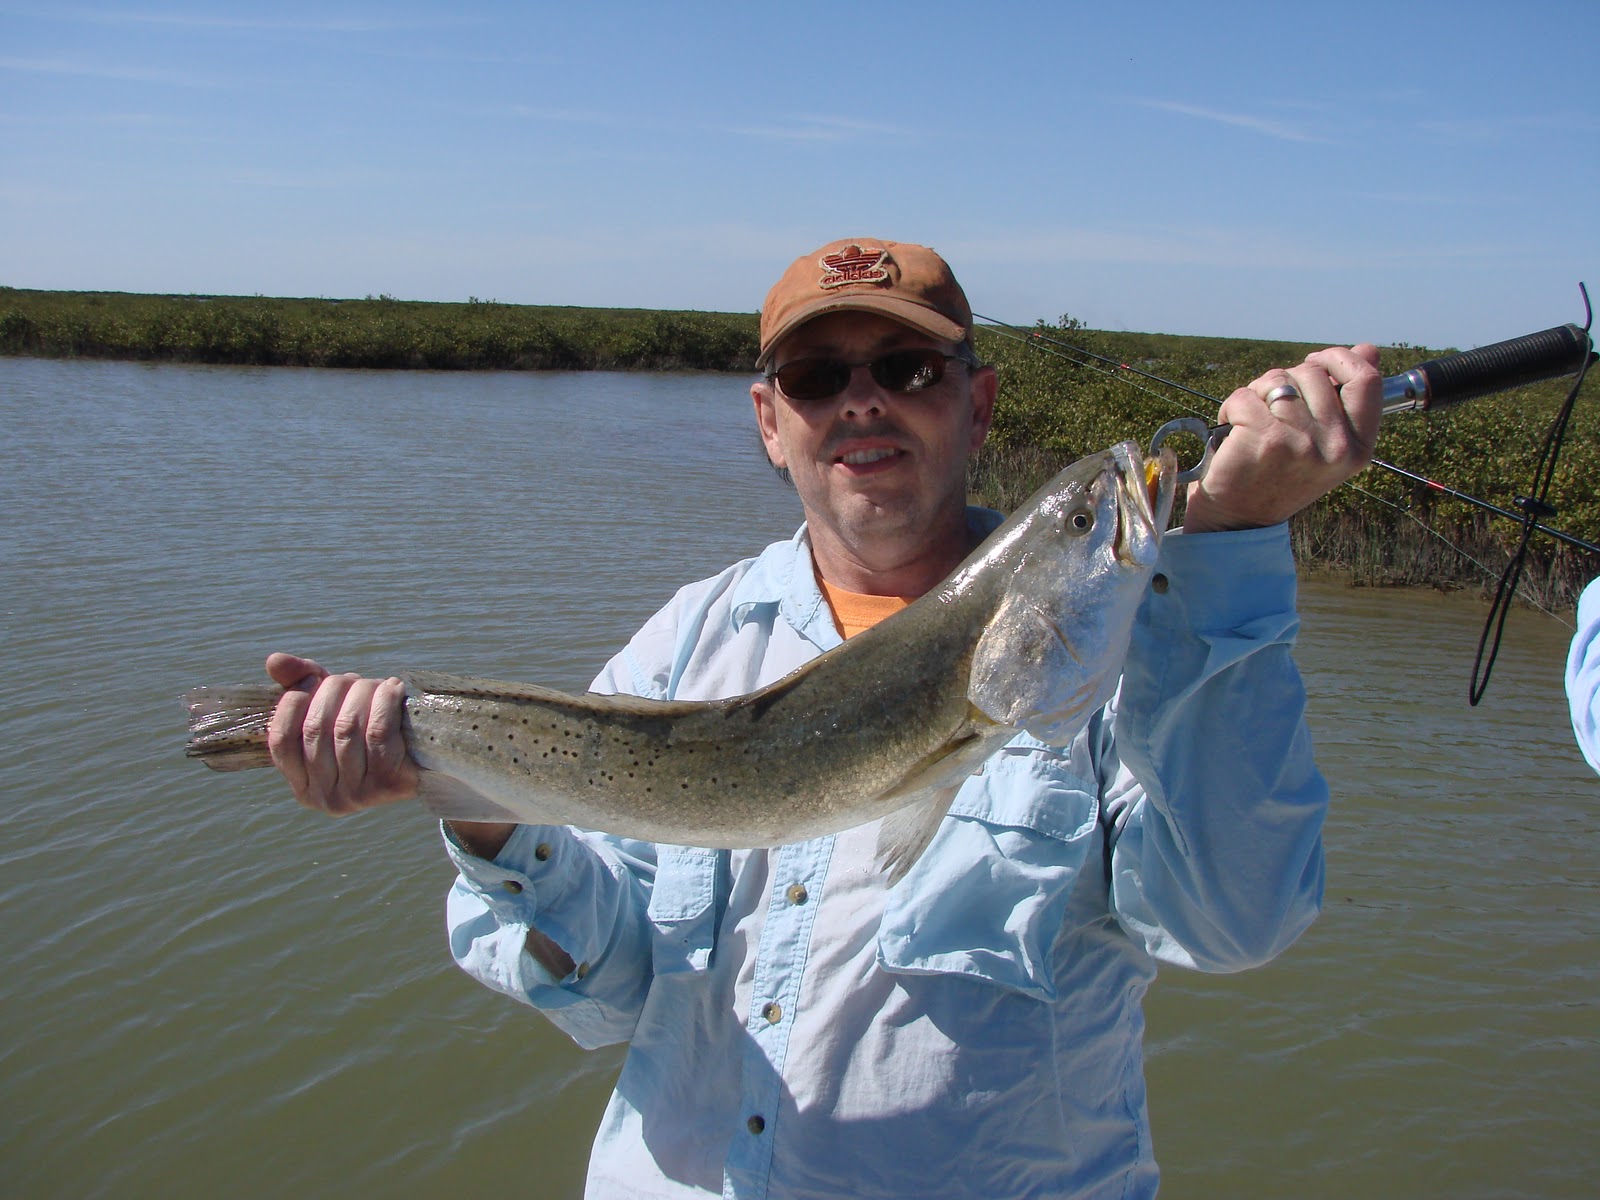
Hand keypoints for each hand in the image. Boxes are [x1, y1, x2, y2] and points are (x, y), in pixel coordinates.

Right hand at [264, 652, 417, 814]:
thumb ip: (298, 685)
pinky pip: (378, 732)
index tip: (314, 678)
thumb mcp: (333, 710)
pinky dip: (384, 701)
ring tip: (376, 685)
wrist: (429, 759)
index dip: (294, 701)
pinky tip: (393, 688)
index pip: (281, 739)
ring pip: (347, 727)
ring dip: (363, 692)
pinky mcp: (389, 784)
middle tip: (353, 679)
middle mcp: (326, 798)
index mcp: (303, 786)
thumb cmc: (372, 731)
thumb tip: (274, 661)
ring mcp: (358, 795)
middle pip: (316, 728)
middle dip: (334, 690)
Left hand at [1183, 344, 1382, 533]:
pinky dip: (1232, 407)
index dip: (1339, 360)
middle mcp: (1336, 446)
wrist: (1238, 521)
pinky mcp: (1265, 437)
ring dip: (1257, 392)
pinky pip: (1245, 395)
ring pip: (1277, 379)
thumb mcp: (1324, 444)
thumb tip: (1369, 349)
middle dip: (1286, 378)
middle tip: (1272, 406)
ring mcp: (1301, 441)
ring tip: (1251, 420)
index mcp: (1358, 448)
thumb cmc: (1279, 476)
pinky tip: (1232, 429)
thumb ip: (1346, 398)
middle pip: (1313, 373)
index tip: (1316, 360)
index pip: (1366, 380)